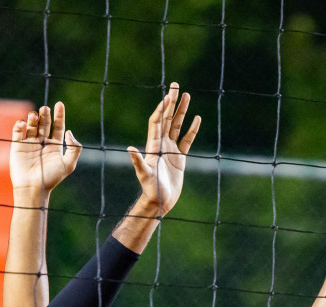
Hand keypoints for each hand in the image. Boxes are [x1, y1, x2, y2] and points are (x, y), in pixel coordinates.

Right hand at [9, 102, 82, 198]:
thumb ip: (74, 148)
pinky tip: (23, 124)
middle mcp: (42, 143)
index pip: (58, 126)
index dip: (59, 115)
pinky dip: (19, 125)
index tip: (59, 104)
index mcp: (55, 146)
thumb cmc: (51, 178)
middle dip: (45, 115)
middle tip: (45, 109)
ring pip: (31, 126)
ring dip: (33, 119)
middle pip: (44, 124)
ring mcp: (29, 144)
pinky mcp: (17, 147)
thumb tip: (69, 132)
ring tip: (35, 115)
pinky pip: (17, 132)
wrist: (33, 188)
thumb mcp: (69, 164)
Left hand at [127, 83, 201, 215]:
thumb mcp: (144, 174)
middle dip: (171, 102)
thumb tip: (129, 149)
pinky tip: (196, 118)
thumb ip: (138, 161)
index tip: (168, 97)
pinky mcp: (180, 158)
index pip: (157, 121)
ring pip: (177, 125)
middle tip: (176, 86)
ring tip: (187, 95)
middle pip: (167, 118)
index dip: (162, 108)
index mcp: (153, 145)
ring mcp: (171, 150)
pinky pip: (187, 140)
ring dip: (182, 111)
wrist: (160, 201)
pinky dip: (192, 129)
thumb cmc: (151, 189)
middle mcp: (161, 144)